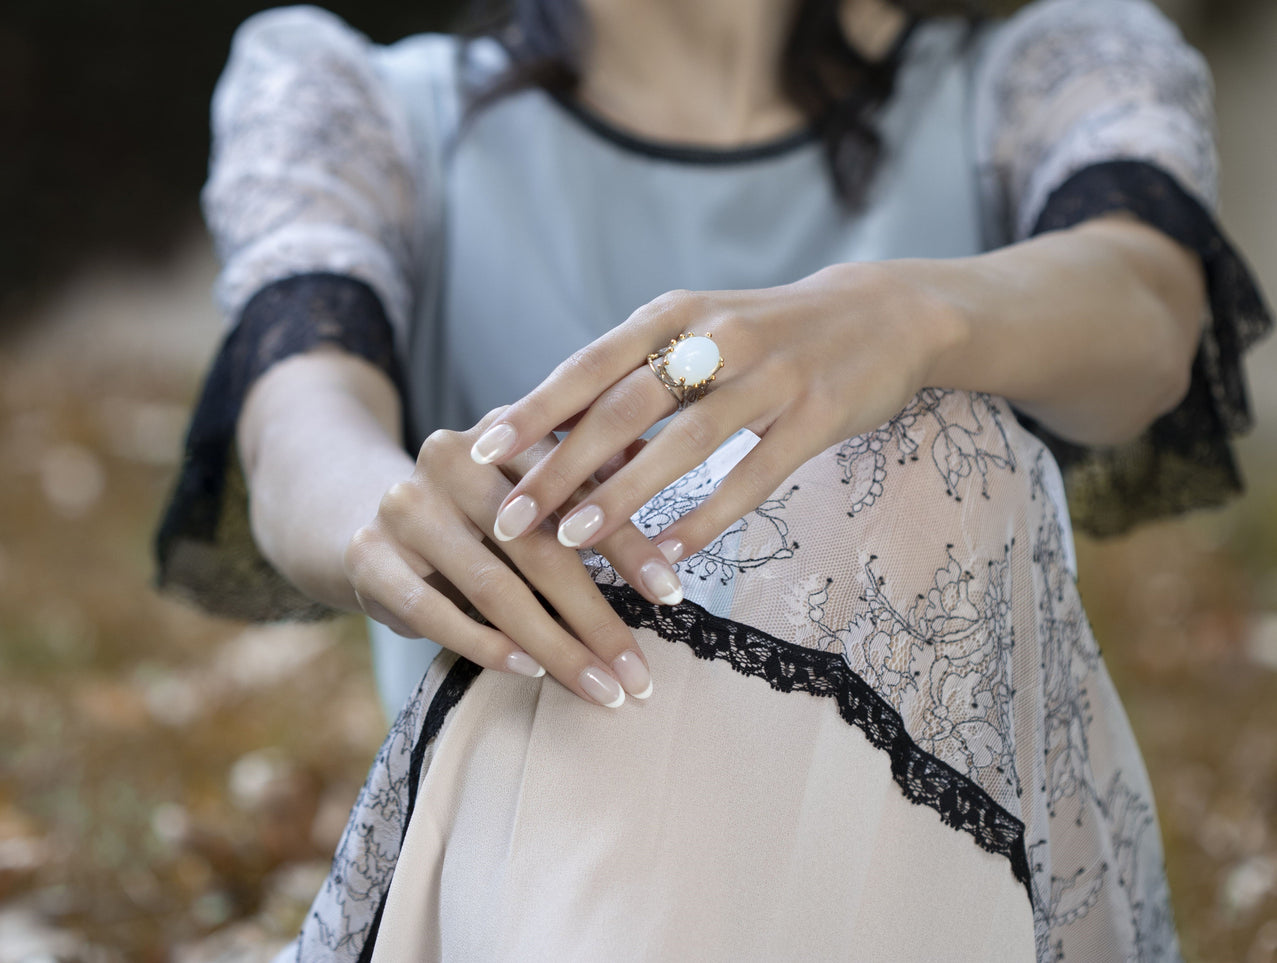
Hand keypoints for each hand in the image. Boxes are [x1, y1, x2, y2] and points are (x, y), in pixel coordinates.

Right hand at [343, 408, 683, 706]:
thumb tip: (679, 520)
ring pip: (492, 586)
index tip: (673, 597)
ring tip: (598, 687)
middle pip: (538, 546)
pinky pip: (432, 611)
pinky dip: (485, 646)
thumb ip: (594, 491)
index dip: (629, 545)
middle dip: (596, 617)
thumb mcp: (531, 491)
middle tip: (639, 674)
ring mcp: (405, 505)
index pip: (578, 491)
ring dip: (553, 645)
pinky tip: (528, 672)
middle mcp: (451, 456)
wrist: (366, 518)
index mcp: (505, 431)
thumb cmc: (478, 515)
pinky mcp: (369, 554)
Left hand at [467, 263, 957, 559]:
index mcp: (672, 314)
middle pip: (623, 408)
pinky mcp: (817, 414)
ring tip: (573, 542)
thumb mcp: (693, 333)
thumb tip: (540, 426)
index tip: (477, 453)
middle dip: (561, 468)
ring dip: (623, 495)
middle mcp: (715, 336)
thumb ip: (629, 373)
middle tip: (511, 519)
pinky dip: (707, 518)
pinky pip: (753, 476)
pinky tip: (670, 557)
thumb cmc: (762, 334)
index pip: (587, 366)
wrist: (879, 313)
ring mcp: (771, 374)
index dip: (533, 411)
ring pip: (683, 443)